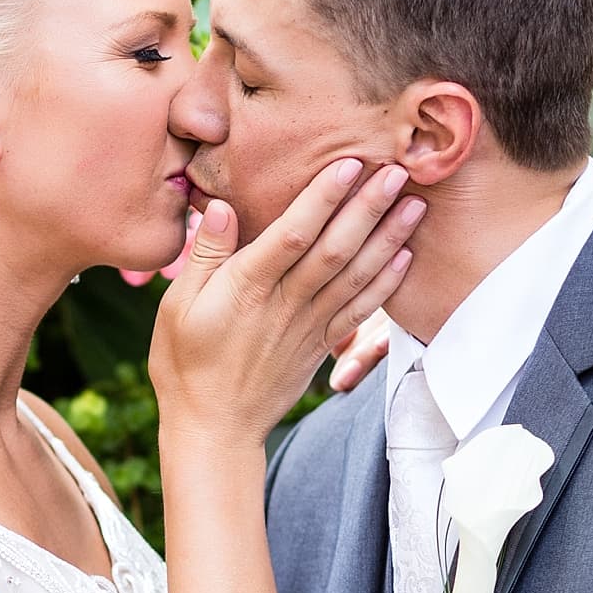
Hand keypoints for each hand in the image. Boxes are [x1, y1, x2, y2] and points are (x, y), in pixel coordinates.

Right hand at [150, 160, 423, 444]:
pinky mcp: (321, 344)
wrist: (215, 428)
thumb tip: (221, 206)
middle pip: (334, 249)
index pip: (290, 235)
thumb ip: (205, 255)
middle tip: (397, 170)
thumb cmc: (186, 363)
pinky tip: (405, 255)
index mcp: (246, 288)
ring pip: (355, 276)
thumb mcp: (176, 307)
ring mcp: (308, 326)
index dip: (321, 198)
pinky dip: (385, 284)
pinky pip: (359, 310)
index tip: (347, 164)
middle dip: (367, 207)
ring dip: (388, 238)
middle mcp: (284, 304)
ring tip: (416, 203)